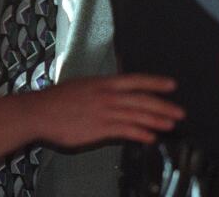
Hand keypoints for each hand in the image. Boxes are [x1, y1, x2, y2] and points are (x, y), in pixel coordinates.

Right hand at [24, 74, 183, 147]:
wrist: (39, 112)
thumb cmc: (57, 100)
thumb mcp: (83, 86)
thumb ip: (102, 89)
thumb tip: (116, 92)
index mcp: (103, 82)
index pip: (136, 80)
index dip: (155, 82)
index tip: (172, 85)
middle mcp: (107, 95)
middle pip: (142, 99)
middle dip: (163, 106)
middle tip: (180, 112)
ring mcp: (104, 111)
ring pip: (137, 115)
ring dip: (156, 120)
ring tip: (170, 125)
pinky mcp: (99, 128)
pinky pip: (125, 130)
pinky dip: (140, 133)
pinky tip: (150, 137)